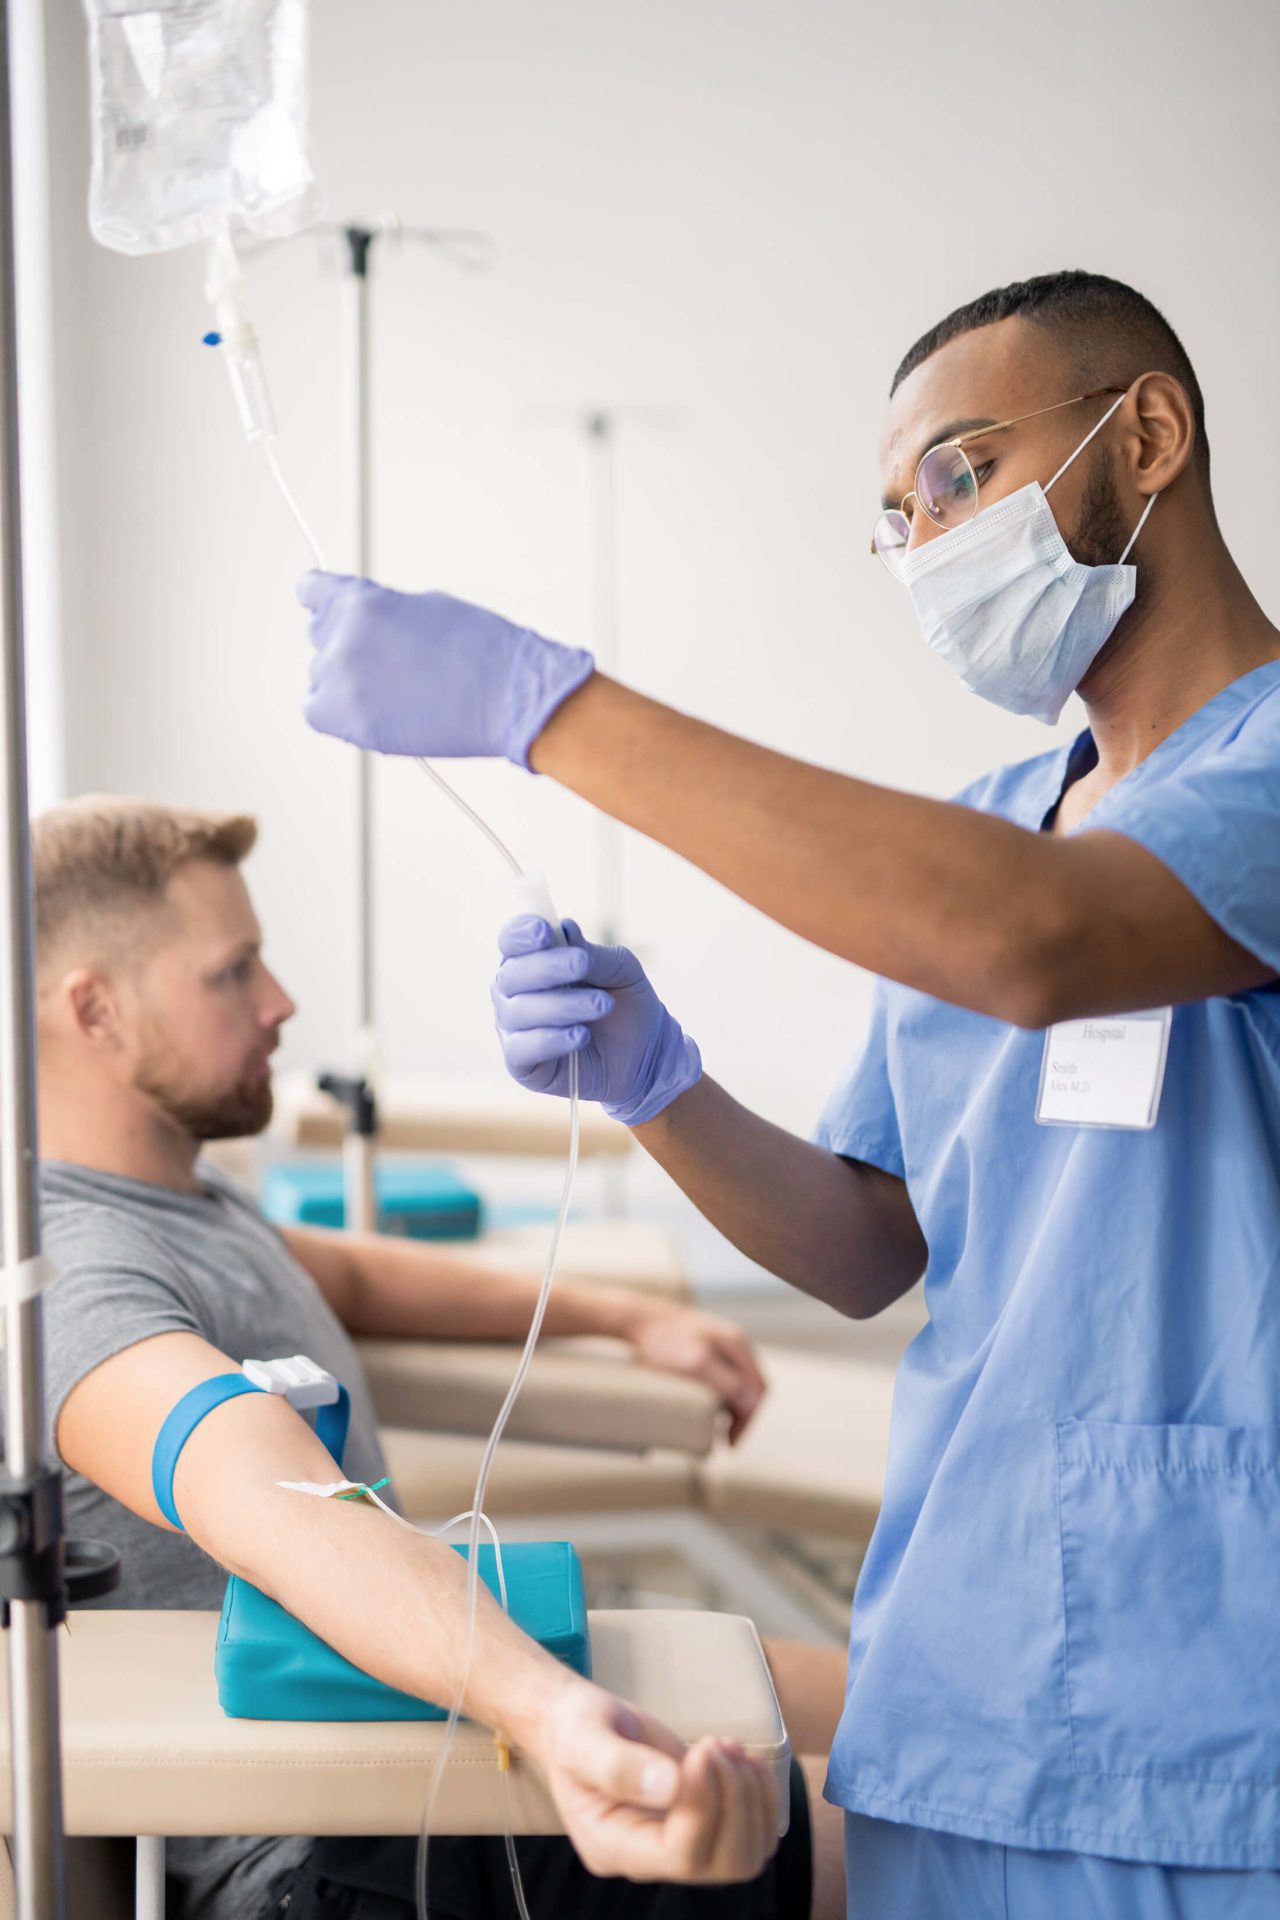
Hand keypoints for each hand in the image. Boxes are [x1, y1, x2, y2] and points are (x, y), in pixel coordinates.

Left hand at [297, 573, 593, 765]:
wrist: (509, 695)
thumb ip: (380, 613)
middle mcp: (342, 639)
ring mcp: (342, 683)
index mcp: (359, 601)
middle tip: (390, 660)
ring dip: (348, 681)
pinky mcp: (350, 722)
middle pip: (320, 636)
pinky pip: (317, 711)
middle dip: (348, 644)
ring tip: (396, 689)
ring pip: (321, 676)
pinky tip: (372, 709)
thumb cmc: (481, 648)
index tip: (331, 613)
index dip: (326, 602)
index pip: (312, 592)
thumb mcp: (425, 606)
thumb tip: (360, 630)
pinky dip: (338, 711)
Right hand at [492, 916, 701, 1126]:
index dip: (522, 934)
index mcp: (531, 961)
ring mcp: (514, 1029)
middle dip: (547, 967)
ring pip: (518, 1012)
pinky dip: (552, 1040)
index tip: (545, 931)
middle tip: (582, 964)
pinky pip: (521, 1050)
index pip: (512, 940)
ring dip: (562, 1005)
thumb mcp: (620, 970)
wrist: (645, 1053)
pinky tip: (582, 1035)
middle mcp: (514, 993)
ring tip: (602, 1005)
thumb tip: (565, 928)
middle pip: (511, 975)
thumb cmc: (625, 1003)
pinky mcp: (522, 1065)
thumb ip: (592, 954)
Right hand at [527, 1680, 778, 1884]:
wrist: (580, 1727)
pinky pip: (755, 1834)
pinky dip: (762, 1795)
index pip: (680, 1854)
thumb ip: (619, 1764)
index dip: (703, 1805)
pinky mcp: (703, 1827)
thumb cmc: (575, 1731)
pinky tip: (741, 1756)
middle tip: (714, 1745)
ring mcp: (680, 1846)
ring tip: (727, 1746)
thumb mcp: (583, 1739)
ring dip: (751, 1796)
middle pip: (724, 1863)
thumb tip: (672, 1785)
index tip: (700, 1751)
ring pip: (747, 1854)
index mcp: (613, 1845)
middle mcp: (650, 1859)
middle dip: (734, 1800)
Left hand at [626, 1304, 767, 1443]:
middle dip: (743, 1416)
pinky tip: (707, 1406)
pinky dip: (721, 1396)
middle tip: (727, 1440)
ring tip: (718, 1427)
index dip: (748, 1420)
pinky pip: (724, 1376)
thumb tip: (750, 1402)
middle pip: (752, 1387)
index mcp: (737, 1345)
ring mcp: (720, 1344)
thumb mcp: (696, 1363)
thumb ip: (727, 1382)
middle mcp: (734, 1343)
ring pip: (739, 1383)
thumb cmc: (663, 1340)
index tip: (732, 1442)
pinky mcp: (706, 1347)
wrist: (636, 1318)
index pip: (757, 1390)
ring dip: (733, 1407)